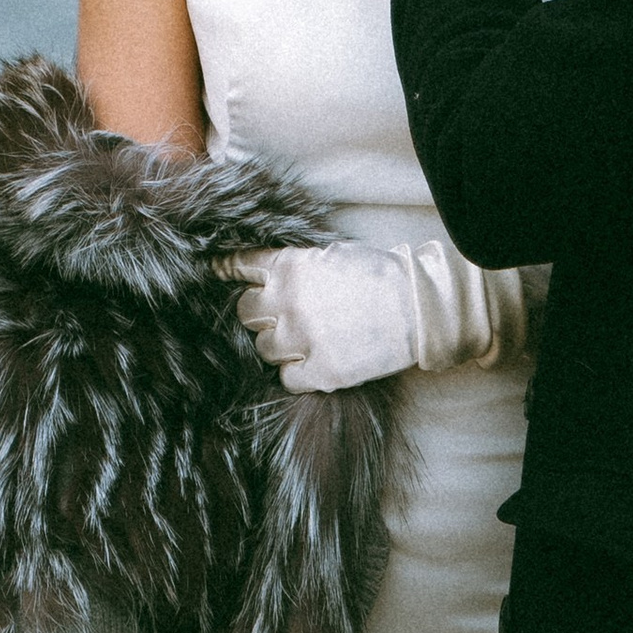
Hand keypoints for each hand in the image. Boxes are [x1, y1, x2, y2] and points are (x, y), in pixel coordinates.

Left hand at [231, 236, 542, 389]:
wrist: (418, 306)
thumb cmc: (380, 273)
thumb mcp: (333, 253)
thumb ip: (297, 264)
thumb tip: (267, 274)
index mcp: (290, 266)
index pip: (240, 267)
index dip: (225, 271)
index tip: (214, 274)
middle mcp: (289, 301)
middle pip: (245, 312)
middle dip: (258, 313)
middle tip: (279, 315)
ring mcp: (303, 339)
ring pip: (263, 348)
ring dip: (278, 344)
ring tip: (304, 339)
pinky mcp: (321, 372)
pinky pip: (286, 379)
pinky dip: (297, 373)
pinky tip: (315, 362)